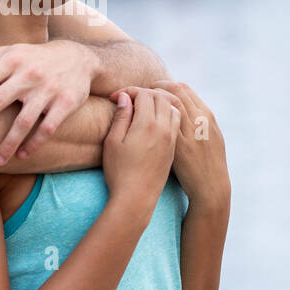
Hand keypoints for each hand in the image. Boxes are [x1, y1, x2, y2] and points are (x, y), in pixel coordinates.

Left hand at [0, 41, 95, 165]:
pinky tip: (22, 155)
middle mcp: (28, 74)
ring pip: (23, 121)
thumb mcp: (11, 52)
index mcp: (12, 61)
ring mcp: (48, 90)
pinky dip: (34, 144)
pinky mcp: (66, 103)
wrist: (78, 57)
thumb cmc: (34, 58)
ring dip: (7, 144)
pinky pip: (47, 128)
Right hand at [101, 87, 181, 217]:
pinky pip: (176, 120)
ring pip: (172, 106)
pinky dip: (168, 112)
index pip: (143, 94)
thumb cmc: (119, 172)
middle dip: (144, 92)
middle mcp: (163, 128)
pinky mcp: (173, 147)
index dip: (128, 91)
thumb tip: (125, 97)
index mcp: (147, 124)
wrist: (136, 198)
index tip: (114, 97)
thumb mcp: (113, 142)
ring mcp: (171, 138)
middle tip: (128, 99)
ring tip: (143, 105)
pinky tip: (155, 119)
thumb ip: (121, 117)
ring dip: (159, 100)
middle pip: (160, 96)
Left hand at [147, 80, 230, 210]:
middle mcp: (199, 119)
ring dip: (148, 99)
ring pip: (167, 103)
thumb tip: (179, 107)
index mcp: (206, 114)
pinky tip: (137, 119)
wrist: (211, 186)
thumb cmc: (209, 163)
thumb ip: (196, 119)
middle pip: (172, 90)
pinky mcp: (180, 146)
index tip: (149, 88)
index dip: (162, 84)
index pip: (181, 87)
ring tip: (134, 103)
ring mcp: (190, 132)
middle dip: (151, 88)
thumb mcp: (209, 135)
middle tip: (136, 93)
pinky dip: (148, 116)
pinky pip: (162, 123)